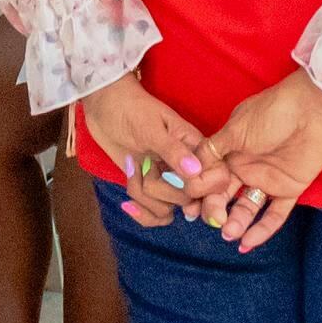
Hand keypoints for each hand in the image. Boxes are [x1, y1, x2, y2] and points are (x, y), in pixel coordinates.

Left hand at [83, 77, 213, 227]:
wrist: (105, 107)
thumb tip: (195, 172)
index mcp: (195, 148)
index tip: (181, 183)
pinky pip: (154, 215)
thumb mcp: (151, 128)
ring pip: (167, 210)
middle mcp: (185, 168)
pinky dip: (140, 212)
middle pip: (188, 200)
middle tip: (145, 164)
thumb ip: (172, 150)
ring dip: (143, 196)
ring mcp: (167, 180)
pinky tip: (128, 203)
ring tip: (133, 170)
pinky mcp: (149, 189)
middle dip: (160, 190)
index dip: (201, 190)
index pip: (216, 180)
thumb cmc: (131, 109)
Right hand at [194, 76, 321, 249]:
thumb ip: (211, 151)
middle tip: (214, 220)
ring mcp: (267, 179)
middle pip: (225, 196)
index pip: (208, 178)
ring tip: (229, 233)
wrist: (314, 108)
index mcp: (230, 151)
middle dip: (215, 210)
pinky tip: (248, 243)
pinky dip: (262, 230)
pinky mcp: (290, 188)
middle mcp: (246, 167)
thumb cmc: (273, 112)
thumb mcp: (235, 129)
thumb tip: (187, 170)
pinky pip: (275, 214)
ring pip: (247, 208)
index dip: (199, 193)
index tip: (190, 207)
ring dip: (237, 222)